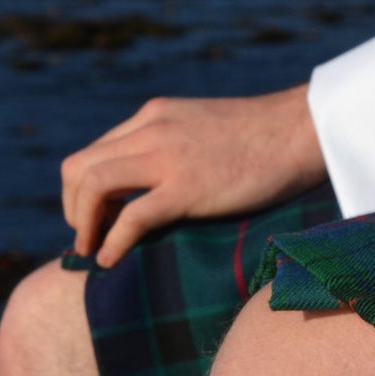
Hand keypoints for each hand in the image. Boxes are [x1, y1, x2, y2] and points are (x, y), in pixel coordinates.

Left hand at [60, 84, 326, 267]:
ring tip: (92, 250)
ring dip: (82, 224)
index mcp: (154, 115)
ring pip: (92, 186)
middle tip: (87, 236)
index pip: (95, 150)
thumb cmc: (266, 136)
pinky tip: (112, 259)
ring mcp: (167, 157)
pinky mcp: (187, 187)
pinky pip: (130, 217)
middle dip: (72, 207)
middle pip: (78, 167)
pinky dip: (112, 242)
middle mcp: (151, 131)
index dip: (82, 189)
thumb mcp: (206, 127)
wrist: (303, 129)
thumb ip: (177, 142)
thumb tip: (162, 179)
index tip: (93, 216)